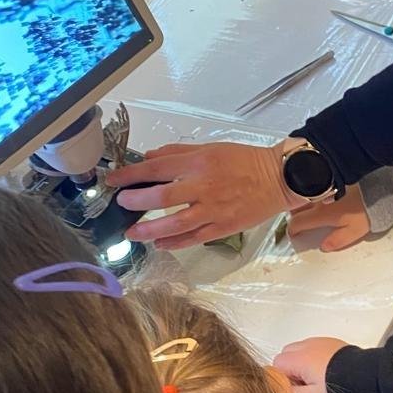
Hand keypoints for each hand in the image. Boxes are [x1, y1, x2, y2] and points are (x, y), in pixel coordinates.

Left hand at [112, 141, 296, 250]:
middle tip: (122, 204)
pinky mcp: (223, 227)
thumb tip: (149, 158)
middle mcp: (203, 186)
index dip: (131, 174)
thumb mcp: (211, 148)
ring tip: (133, 233)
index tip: (114, 180)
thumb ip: (178, 152)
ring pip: (175, 223)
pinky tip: (159, 244)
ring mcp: (213, 209)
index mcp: (199, 162)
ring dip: (149, 229)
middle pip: (162, 196)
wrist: (278, 178)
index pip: (157, 168)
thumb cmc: (244, 160)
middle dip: (136, 201)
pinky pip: (193, 238)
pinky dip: (174, 242)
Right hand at [273, 337, 349, 391]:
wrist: (362, 374)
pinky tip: (324, 368)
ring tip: (315, 376)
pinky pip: (313, 345)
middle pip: (286, 354)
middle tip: (303, 382)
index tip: (293, 387)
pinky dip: (313, 355)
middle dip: (290, 367)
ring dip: (301, 360)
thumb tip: (283, 392)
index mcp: (299, 359)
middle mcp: (306, 346)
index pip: (276, 364)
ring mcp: (318, 341)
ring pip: (299, 348)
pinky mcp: (329, 341)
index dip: (282, 377)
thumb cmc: (338, 385)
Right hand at [288, 186, 370, 251]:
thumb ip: (337, 240)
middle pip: (296, 207)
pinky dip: (309, 192)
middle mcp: (319, 200)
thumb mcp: (354, 231)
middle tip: (297, 221)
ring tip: (304, 208)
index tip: (293, 233)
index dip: (292, 229)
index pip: (299, 222)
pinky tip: (316, 195)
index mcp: (322, 214)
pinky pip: (314, 186)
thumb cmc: (367, 210)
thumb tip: (324, 246)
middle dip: (292, 214)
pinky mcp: (330, 179)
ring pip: (302, 195)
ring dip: (299, 202)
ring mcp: (323, 188)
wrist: (379, 188)